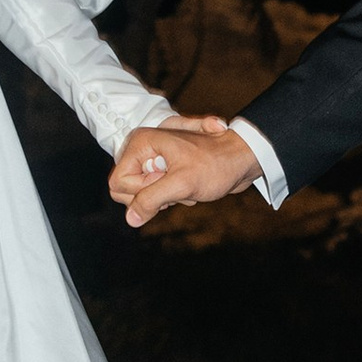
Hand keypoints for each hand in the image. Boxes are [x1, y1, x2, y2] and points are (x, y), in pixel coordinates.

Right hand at [108, 116, 263, 228]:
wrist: (243, 159)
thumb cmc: (216, 165)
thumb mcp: (182, 184)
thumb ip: (151, 200)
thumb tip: (131, 218)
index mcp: (141, 143)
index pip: (118, 182)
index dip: (141, 192)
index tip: (166, 182)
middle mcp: (143, 148)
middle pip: (126, 189)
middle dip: (153, 195)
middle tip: (178, 184)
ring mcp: (153, 159)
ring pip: (141, 194)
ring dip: (165, 198)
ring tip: (186, 186)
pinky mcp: (163, 170)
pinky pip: (155, 194)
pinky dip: (172, 197)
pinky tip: (189, 189)